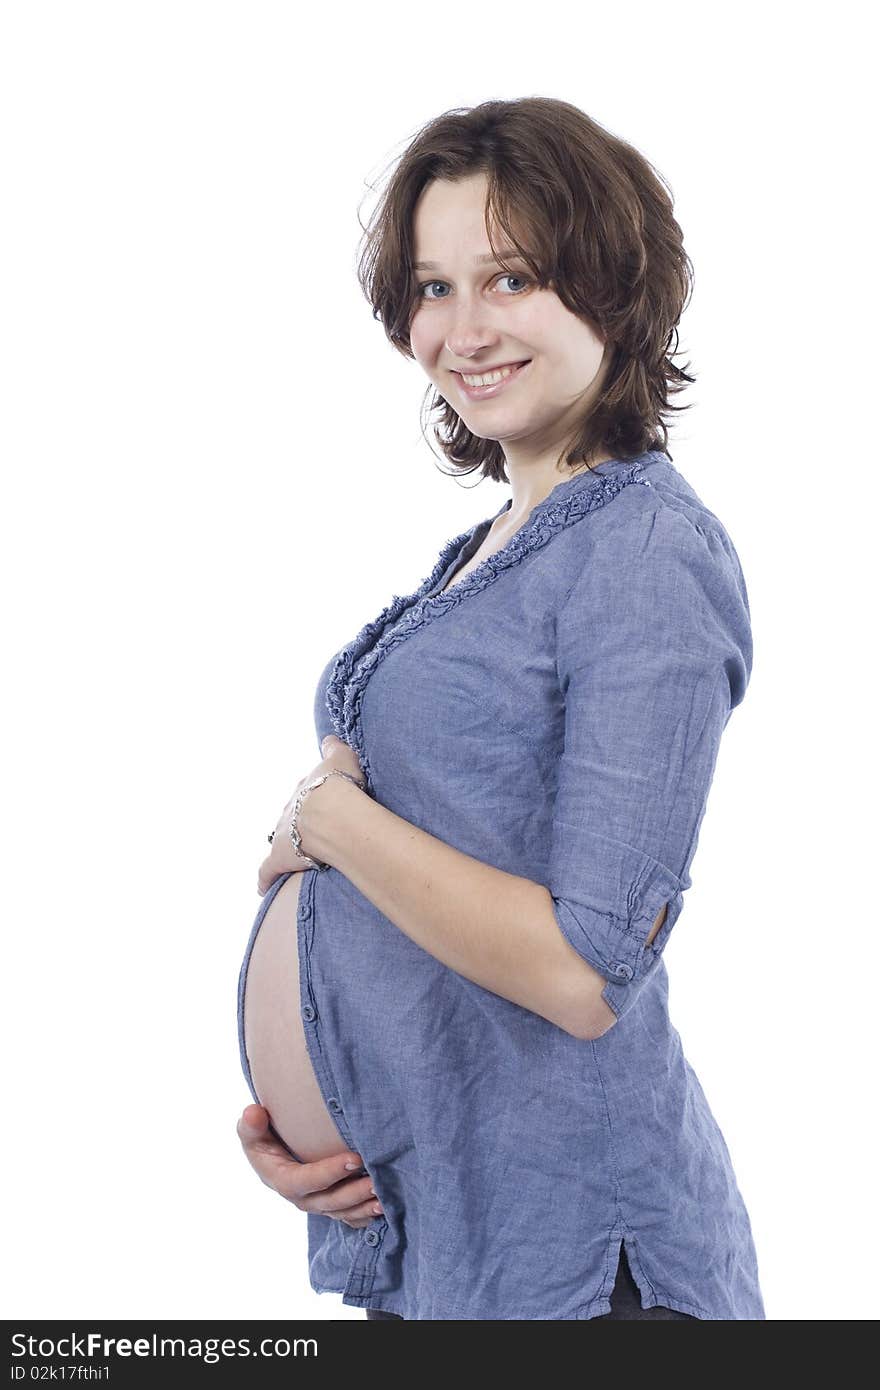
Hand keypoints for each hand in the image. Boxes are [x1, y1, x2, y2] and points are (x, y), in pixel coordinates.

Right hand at [236, 1104, 383, 1228]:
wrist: (270, 1153)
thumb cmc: (262, 1137)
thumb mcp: (251, 1131)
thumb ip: (251, 1124)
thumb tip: (253, 1113)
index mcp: (281, 1179)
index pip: (304, 1181)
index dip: (329, 1173)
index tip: (354, 1159)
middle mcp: (300, 1197)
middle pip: (327, 1202)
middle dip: (353, 1194)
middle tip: (377, 1181)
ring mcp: (316, 1203)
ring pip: (340, 1212)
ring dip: (362, 1207)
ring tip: (385, 1199)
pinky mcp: (328, 1205)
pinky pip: (347, 1217)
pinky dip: (364, 1216)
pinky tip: (383, 1209)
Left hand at [257, 734, 365, 895]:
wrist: (333, 813)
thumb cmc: (341, 786)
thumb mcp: (341, 757)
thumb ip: (334, 748)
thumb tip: (329, 739)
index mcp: (305, 790)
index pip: (306, 793)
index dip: (315, 799)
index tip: (323, 803)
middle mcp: (289, 810)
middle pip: (292, 817)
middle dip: (300, 823)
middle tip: (314, 831)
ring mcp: (282, 835)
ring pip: (280, 841)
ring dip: (287, 847)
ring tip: (297, 856)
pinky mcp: (279, 858)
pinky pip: (267, 871)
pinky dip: (265, 879)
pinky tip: (262, 888)